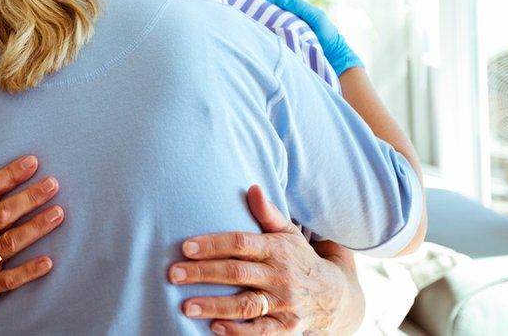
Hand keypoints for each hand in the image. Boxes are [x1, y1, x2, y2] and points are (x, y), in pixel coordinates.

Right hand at [0, 155, 64, 333]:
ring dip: (35, 228)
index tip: (32, 162)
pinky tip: (49, 262)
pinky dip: (29, 271)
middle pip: (2, 214)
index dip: (9, 175)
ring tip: (59, 213)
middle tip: (53, 183)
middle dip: (29, 198)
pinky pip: (10, 280)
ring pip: (10, 243)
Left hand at [169, 185, 360, 334]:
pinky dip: (238, 331)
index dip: (213, 244)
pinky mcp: (287, 327)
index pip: (241, 243)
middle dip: (203, 273)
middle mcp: (280, 275)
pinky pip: (260, 332)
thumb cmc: (299, 259)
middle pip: (237, 273)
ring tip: (186, 306)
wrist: (334, 295)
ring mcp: (284, 303)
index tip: (185, 247)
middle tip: (173, 274)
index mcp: (276, 249)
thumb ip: (267, 213)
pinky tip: (214, 328)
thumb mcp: (288, 233)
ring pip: (245, 305)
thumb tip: (251, 187)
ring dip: (215, 305)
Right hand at [238, 0, 362, 75]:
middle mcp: (280, 25)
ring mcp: (277, 38)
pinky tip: (240, 36)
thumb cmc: (328, 37)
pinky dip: (251, 38)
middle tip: (223, 2)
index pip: (266, 1)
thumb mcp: (316, 16)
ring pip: (256, 28)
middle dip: (242, 7)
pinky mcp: (277, 51)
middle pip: (257, 14)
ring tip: (226, 16)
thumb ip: (297, 6)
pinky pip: (261, 42)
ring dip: (243, 23)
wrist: (335, 62)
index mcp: (288, 13)